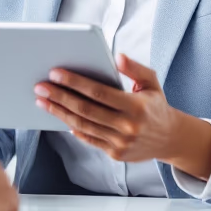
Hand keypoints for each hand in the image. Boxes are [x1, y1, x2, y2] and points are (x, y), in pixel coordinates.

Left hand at [34, 53, 210, 179]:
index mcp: (136, 106)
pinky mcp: (116, 154)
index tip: (55, 73)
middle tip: (40, 86)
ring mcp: (121, 143)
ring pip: (83, 126)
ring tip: (42, 100)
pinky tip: (59, 115)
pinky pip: (89, 139)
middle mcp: (127, 127)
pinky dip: (72, 128)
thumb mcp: (151, 82)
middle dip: (60, 97)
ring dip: (59, 112)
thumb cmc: (156, 105)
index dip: (74, 82)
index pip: (98, 92)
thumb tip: (117, 56)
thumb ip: (135, 68)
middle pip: (85, 110)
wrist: (170, 139)